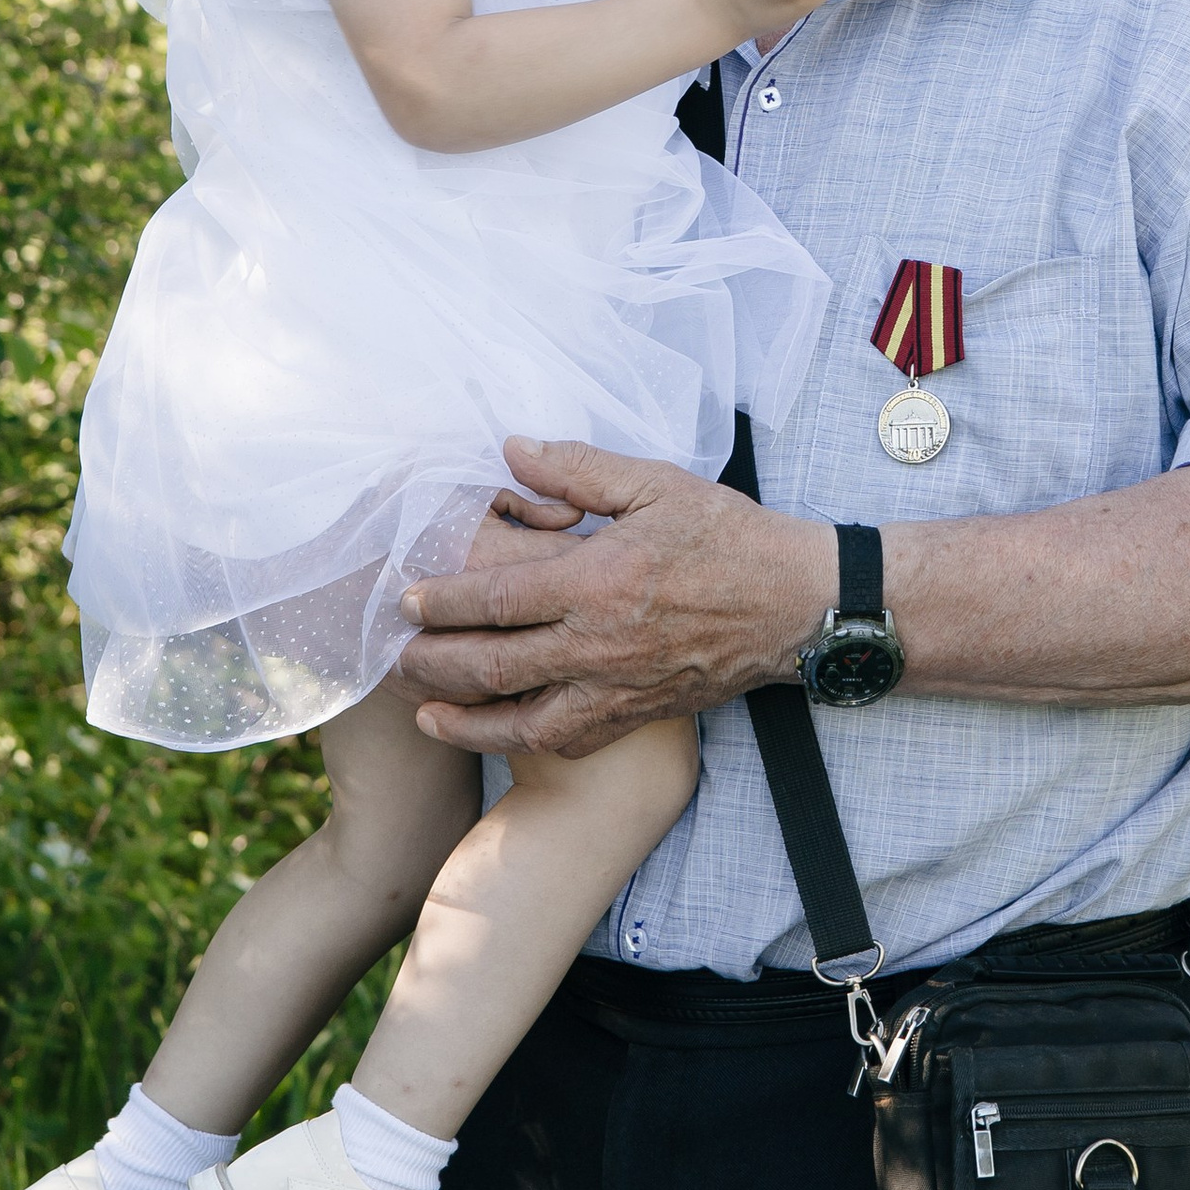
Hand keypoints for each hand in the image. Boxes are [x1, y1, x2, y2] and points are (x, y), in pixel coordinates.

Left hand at [394, 438, 830, 754]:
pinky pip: (566, 740)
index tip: (406, 598)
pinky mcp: (635, 715)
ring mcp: (616, 689)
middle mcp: (598, 644)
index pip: (496, 597)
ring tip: (422, 710)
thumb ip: (578, 468)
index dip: (442, 601)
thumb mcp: (657, 485)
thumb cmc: (730, 538)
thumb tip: (511, 449)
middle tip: (393, 655)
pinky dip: (519, 740)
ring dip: (463, 718)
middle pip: (492, 665)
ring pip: (520, 718)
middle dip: (433, 662)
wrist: (796, 605)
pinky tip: (492, 732)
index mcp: (598, 581)